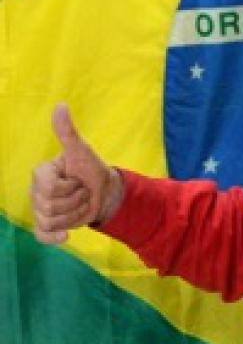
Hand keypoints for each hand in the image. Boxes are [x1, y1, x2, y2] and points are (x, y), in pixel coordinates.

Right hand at [30, 104, 122, 243]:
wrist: (104, 191)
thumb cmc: (91, 168)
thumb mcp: (81, 150)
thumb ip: (67, 131)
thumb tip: (61, 105)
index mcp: (41, 173)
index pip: (49, 189)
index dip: (70, 187)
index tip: (77, 179)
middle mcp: (36, 192)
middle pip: (51, 206)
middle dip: (76, 200)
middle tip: (82, 192)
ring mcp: (41, 209)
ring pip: (52, 221)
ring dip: (75, 214)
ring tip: (80, 203)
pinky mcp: (48, 224)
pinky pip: (42, 235)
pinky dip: (55, 238)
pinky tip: (67, 236)